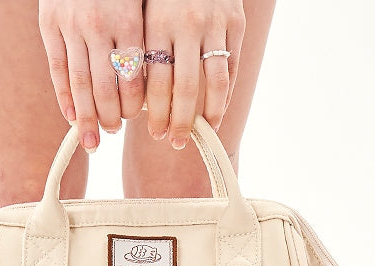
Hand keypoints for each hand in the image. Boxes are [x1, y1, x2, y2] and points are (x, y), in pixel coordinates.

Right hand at [38, 0, 145, 152]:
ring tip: (94, 139)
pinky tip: (72, 118)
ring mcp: (70, 25)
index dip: (133, 106)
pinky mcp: (48, 24)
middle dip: (111, 117)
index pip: (132, 77)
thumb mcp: (140, 4)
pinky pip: (57, 70)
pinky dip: (64, 98)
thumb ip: (144, 41)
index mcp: (128, 19)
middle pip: (105, 87)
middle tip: (114, 132)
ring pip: (80, 84)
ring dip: (88, 117)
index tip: (136, 120)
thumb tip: (150, 91)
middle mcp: (98, 24)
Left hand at [143, 0, 244, 146]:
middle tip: (173, 142)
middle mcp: (186, 24)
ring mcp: (214, 24)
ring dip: (207, 115)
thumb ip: (143, 51)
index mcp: (157, 24)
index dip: (156, 113)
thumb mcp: (144, 14)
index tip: (154, 133)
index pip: (156, 81)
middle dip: (178, 121)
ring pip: (213, 82)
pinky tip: (217, 114)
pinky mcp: (235, 23)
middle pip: (184, 87)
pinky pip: (232, 69)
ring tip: (200, 133)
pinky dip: (225, 96)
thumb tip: (138, 102)